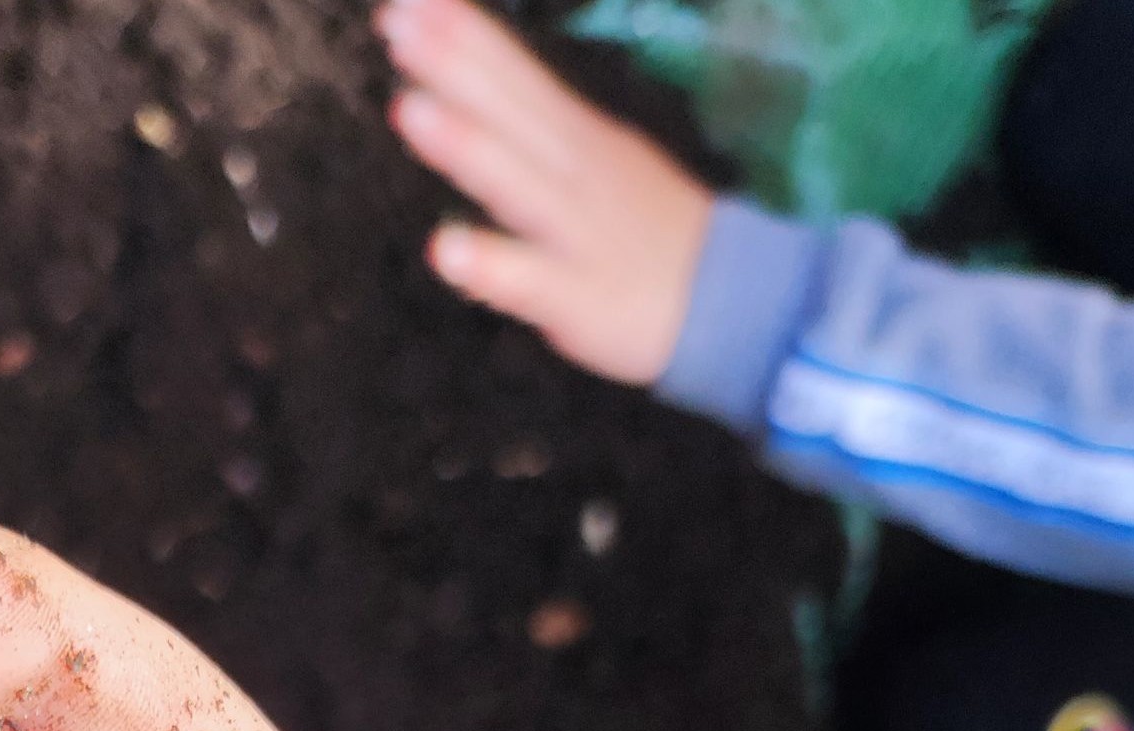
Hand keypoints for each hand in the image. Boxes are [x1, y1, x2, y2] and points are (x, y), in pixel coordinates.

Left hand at [378, 0, 711, 385]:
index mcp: (577, 137)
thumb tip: (469, 92)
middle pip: (512, 110)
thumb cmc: (648, 231)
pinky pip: (530, 280)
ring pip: (516, 183)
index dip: (465, 39)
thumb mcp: (596, 161)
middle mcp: (576, 171)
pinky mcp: (580, 297)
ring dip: (465, 145)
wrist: (736, 298)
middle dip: (455, 63)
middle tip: (397, 19)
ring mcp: (577, 232)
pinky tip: (444, 248)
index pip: (516, 77)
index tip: (409, 4)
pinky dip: (490, 265)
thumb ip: (532, 132)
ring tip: (408, 109)